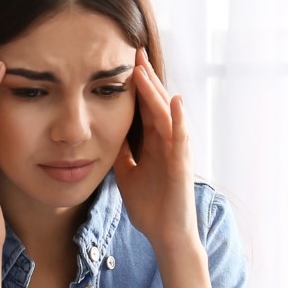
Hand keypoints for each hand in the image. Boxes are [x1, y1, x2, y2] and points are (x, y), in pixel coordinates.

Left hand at [111, 49, 198, 252]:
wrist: (165, 235)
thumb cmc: (151, 207)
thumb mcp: (127, 175)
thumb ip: (121, 155)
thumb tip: (106, 137)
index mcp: (154, 144)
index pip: (144, 107)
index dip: (136, 86)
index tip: (124, 62)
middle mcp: (167, 143)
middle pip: (156, 103)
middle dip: (146, 78)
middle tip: (134, 52)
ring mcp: (177, 152)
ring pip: (167, 115)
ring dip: (157, 92)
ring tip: (145, 69)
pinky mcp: (182, 166)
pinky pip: (181, 138)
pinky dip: (179, 119)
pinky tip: (175, 101)